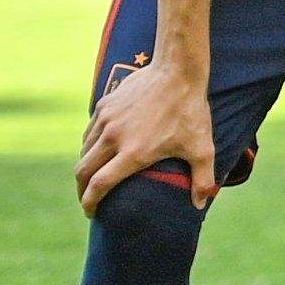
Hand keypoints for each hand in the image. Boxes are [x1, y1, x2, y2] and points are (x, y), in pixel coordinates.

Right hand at [77, 62, 217, 212]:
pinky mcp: (104, 105)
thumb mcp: (202, 148)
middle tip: (88, 198)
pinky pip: (89, 132)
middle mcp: (114, 138)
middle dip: (81, 190)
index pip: (100, 185)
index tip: (91, 213)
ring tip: (93, 176)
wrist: (178, 70)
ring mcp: (106, 120)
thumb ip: (203, 179)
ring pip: (84, 151)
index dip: (90, 203)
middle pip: (83, 171)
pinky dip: (89, 146)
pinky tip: (99, 150)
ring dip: (85, 167)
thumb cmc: (191, 111)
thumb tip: (200, 205)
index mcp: (133, 153)